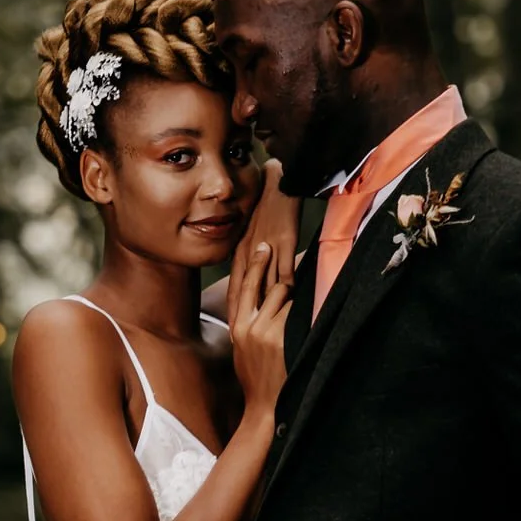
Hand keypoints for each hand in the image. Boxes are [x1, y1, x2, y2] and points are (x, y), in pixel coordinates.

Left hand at [228, 161, 297, 324]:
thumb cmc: (267, 202)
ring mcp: (268, 249)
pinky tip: (287, 306)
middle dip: (243, 317)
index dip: (234, 310)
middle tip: (242, 341)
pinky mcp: (284, 242)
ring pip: (264, 286)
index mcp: (241, 251)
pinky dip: (286, 290)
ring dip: (264, 310)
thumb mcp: (253, 230)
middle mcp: (251, 253)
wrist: (278, 179)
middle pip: (245, 292)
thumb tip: (256, 270)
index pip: (235, 287)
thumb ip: (254, 252)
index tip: (233, 330)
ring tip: (265, 332)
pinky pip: (285, 270)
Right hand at [231, 244, 292, 415]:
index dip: (254, 264)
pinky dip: (305, 313)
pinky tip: (310, 318)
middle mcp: (249, 326)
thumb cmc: (256, 378)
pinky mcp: (282, 339)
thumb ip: (246, 325)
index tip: (261, 246)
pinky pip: (298, 313)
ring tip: (301, 315)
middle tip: (294, 279)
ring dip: (297, 302)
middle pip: (270, 287)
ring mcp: (266, 332)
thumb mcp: (242, 349)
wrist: (264, 407)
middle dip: (285, 283)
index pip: (244, 286)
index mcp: (237, 326)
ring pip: (287, 298)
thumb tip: (257, 305)